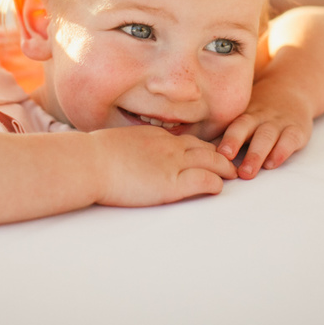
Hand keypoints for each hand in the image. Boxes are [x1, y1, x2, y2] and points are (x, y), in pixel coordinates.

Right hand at [91, 126, 236, 206]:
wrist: (90, 162)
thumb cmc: (94, 157)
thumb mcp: (117, 145)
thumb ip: (130, 149)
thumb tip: (126, 156)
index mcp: (155, 137)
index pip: (186, 140)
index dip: (200, 148)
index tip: (208, 153)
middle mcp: (169, 146)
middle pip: (204, 148)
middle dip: (220, 156)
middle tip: (230, 163)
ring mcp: (172, 163)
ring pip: (210, 161)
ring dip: (224, 168)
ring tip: (233, 175)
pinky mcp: (173, 183)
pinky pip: (204, 181)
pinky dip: (215, 183)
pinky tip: (218, 188)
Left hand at [216, 76, 313, 179]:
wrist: (291, 90)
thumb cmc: (257, 112)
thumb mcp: (239, 116)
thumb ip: (215, 132)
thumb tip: (184, 144)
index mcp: (242, 115)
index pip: (228, 124)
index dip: (220, 137)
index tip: (212, 151)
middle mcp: (258, 117)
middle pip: (244, 127)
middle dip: (234, 143)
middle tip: (225, 160)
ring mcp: (278, 123)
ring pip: (266, 136)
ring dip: (256, 154)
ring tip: (247, 172)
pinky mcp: (297, 130)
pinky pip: (290, 139)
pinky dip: (281, 151)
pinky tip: (273, 163)